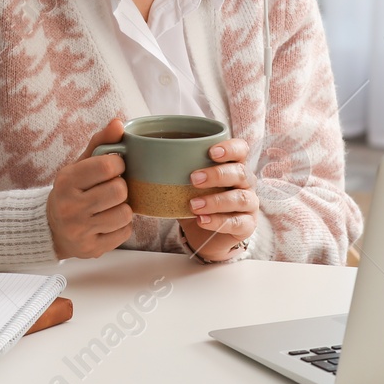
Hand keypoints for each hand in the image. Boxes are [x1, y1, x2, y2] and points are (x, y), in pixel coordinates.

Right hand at [47, 118, 133, 259]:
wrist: (52, 228)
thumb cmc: (71, 191)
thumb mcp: (80, 164)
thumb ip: (101, 142)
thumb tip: (119, 123)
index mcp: (67, 181)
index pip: (109, 166)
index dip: (119, 164)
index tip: (114, 167)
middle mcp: (70, 207)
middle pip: (119, 191)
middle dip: (121, 188)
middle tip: (112, 188)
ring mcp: (80, 231)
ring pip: (124, 214)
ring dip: (123, 208)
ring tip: (111, 206)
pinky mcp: (91, 249)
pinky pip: (124, 233)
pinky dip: (121, 226)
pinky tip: (108, 222)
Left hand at [178, 137, 257, 261]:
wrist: (203, 234)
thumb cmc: (196, 200)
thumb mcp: (185, 182)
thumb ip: (172, 167)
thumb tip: (134, 148)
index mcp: (233, 165)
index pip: (241, 149)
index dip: (230, 148)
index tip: (211, 152)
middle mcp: (245, 183)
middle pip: (240, 172)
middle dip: (216, 175)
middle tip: (193, 179)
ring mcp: (249, 204)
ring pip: (240, 198)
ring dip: (215, 201)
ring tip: (193, 205)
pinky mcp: (247, 226)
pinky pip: (237, 222)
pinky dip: (218, 221)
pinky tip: (201, 221)